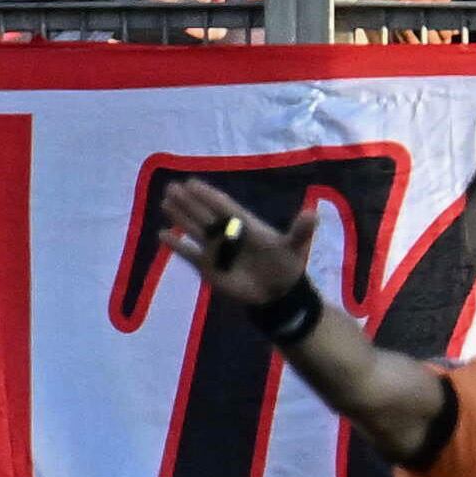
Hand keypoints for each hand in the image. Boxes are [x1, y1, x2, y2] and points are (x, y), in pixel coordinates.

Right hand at [154, 175, 321, 310]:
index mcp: (246, 225)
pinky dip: (176, 245)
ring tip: (165, 201)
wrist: (277, 293)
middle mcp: (228, 234)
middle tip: (172, 186)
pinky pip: (189, 253)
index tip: (192, 183)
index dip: (208, 195)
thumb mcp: (293, 248)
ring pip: (195, 228)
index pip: (224, 207)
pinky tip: (162, 234)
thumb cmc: (285, 266)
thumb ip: (300, 231)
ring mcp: (216, 249)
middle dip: (189, 201)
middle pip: (205, 214)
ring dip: (180, 216)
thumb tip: (313, 214)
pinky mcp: (208, 266)